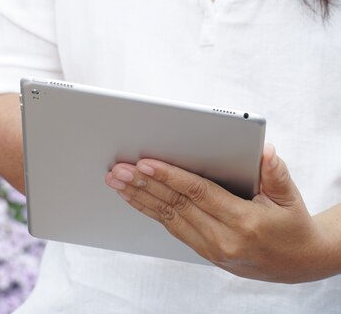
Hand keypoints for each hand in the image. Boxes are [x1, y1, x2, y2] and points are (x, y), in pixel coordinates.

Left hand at [104, 144, 338, 282]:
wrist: (300, 263)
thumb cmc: (293, 224)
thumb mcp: (291, 197)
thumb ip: (276, 173)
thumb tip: (265, 152)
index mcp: (244, 222)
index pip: (198, 193)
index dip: (170, 176)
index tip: (145, 163)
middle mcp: (224, 239)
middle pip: (176, 205)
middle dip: (143, 185)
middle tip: (118, 169)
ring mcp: (212, 249)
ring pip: (167, 218)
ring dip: (139, 198)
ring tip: (116, 181)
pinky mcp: (205, 252)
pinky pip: (171, 228)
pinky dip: (150, 211)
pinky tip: (133, 197)